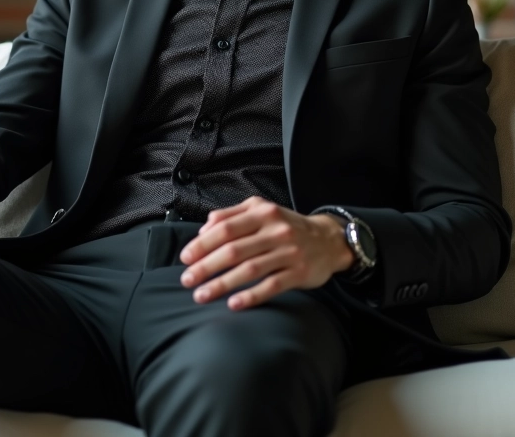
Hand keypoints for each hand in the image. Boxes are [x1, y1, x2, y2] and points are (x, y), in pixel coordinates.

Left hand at [177, 196, 354, 310]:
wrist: (329, 240)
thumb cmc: (286, 226)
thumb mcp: (261, 210)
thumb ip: (231, 215)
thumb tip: (203, 228)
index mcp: (262, 213)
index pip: (225, 228)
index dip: (202, 244)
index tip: (185, 258)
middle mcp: (275, 231)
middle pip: (234, 250)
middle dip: (206, 266)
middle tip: (187, 280)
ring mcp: (288, 252)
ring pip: (249, 270)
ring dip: (222, 284)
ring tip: (202, 295)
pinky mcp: (299, 272)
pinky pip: (272, 285)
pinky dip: (251, 296)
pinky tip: (233, 304)